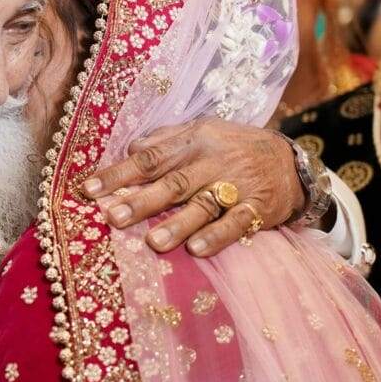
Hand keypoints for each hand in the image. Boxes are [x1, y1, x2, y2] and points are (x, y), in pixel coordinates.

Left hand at [83, 118, 305, 256]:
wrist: (292, 161)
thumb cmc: (234, 147)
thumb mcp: (202, 131)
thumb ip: (166, 139)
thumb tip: (131, 147)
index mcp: (193, 142)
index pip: (149, 158)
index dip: (119, 173)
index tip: (88, 189)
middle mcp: (211, 163)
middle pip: (172, 183)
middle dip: (141, 201)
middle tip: (112, 217)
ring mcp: (236, 186)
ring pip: (203, 205)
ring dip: (177, 224)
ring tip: (152, 242)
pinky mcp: (257, 209)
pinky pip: (236, 223)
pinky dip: (217, 236)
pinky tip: (197, 250)